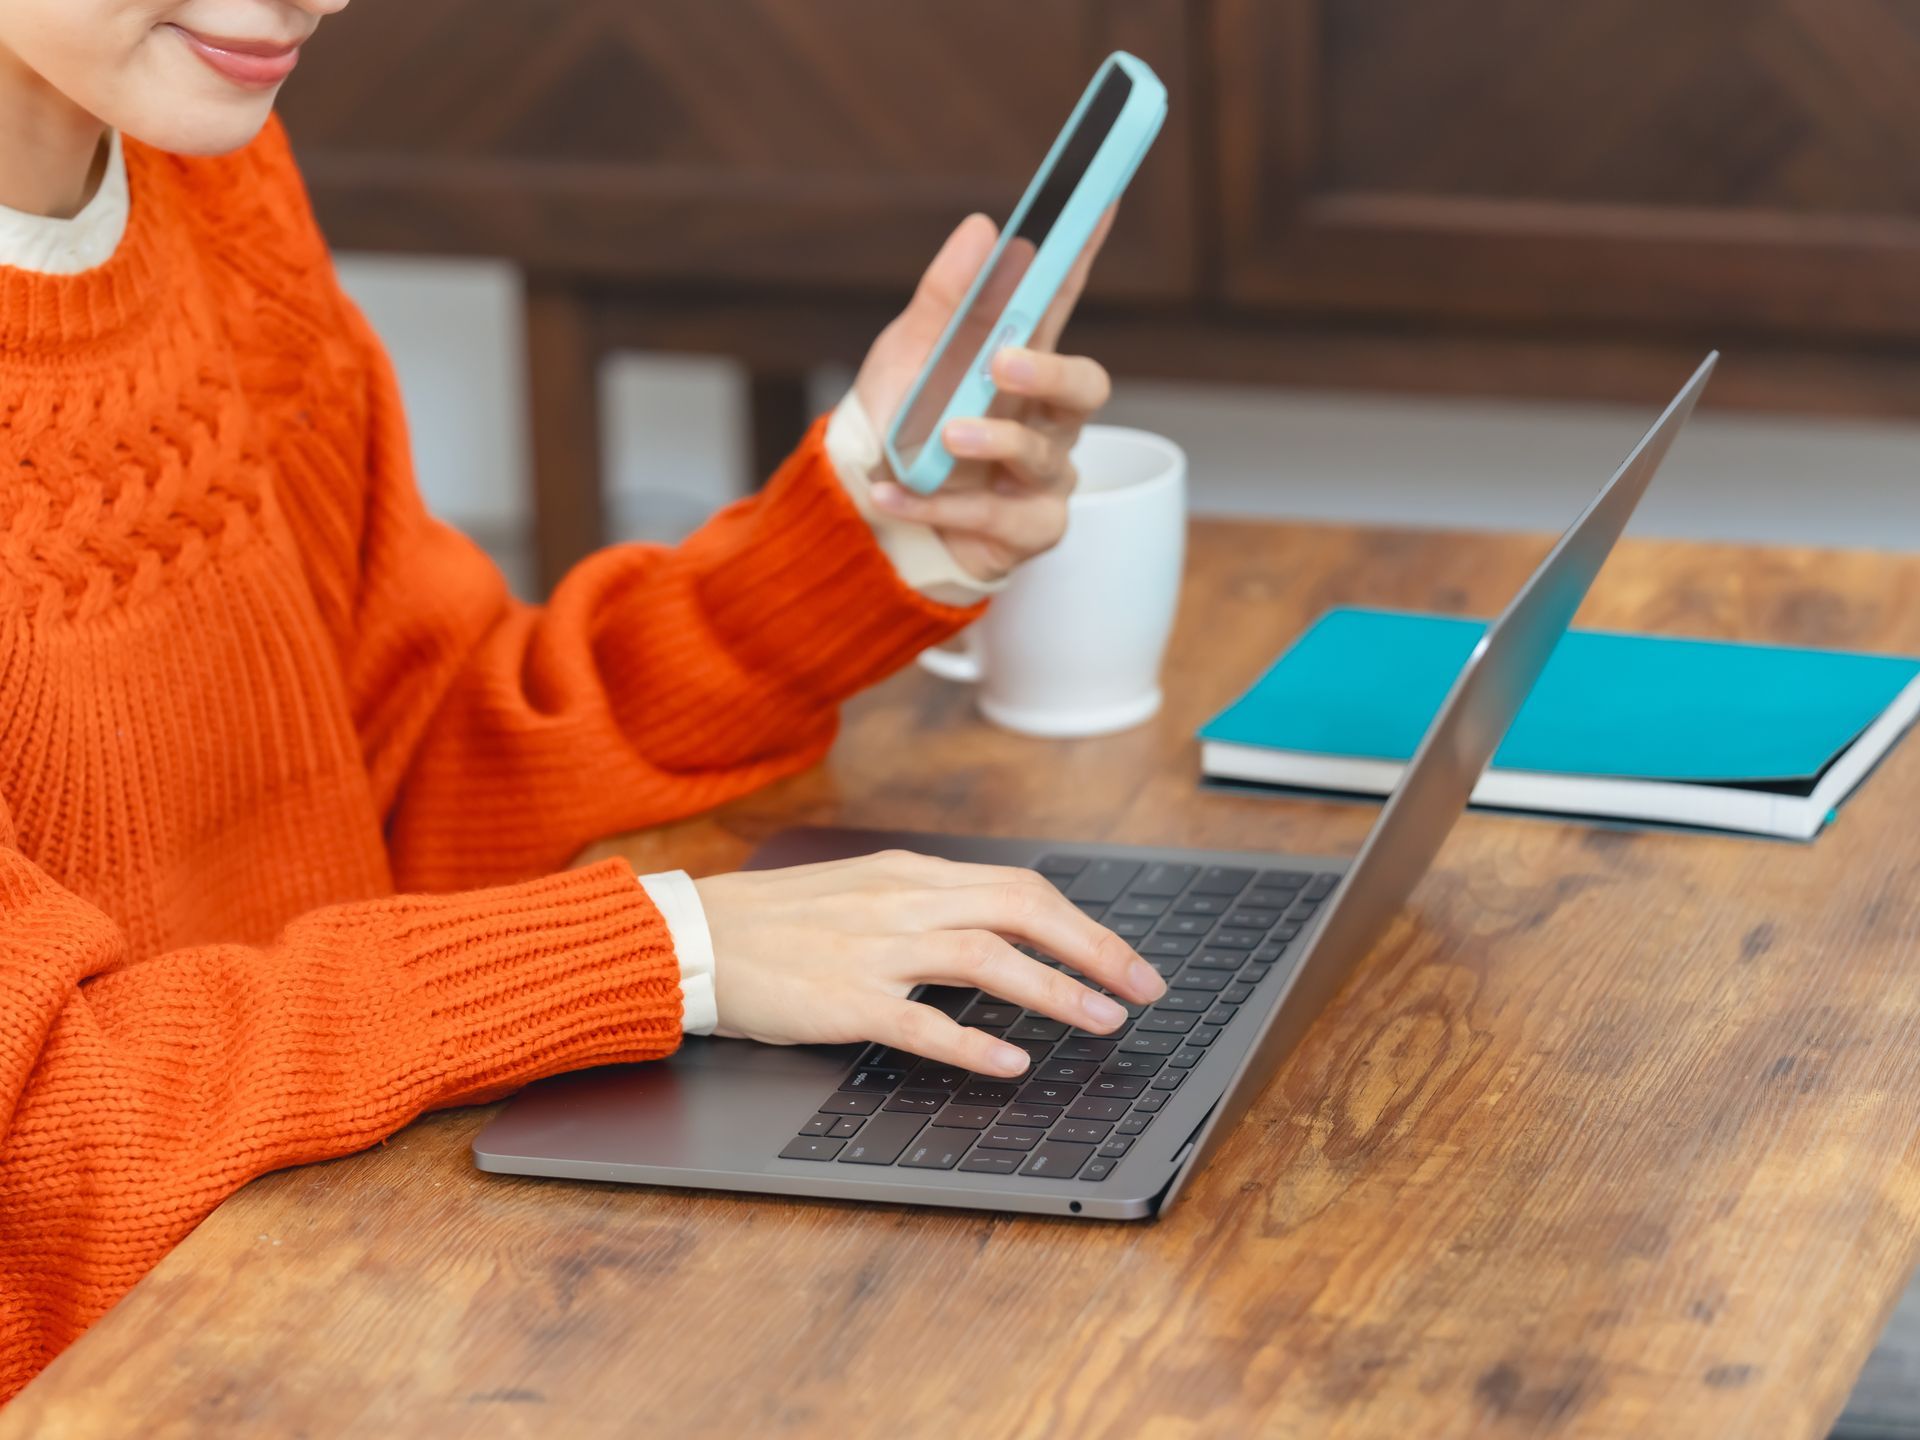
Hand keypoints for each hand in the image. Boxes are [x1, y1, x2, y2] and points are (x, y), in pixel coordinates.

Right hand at [694, 850, 1165, 1075]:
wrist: (693, 937)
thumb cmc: (775, 923)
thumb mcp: (861, 892)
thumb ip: (927, 905)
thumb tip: (999, 928)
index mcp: (910, 876)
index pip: (1019, 888)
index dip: (1083, 924)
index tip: (1126, 959)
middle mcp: (901, 903)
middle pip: (1022, 910)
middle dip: (1095, 950)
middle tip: (1144, 988)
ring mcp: (874, 950)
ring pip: (987, 958)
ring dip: (1055, 991)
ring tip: (1103, 1020)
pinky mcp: (844, 1000)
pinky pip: (922, 1021)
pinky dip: (974, 1042)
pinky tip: (1011, 1062)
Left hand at [850, 211, 1117, 583]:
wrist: (866, 510)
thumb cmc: (901, 425)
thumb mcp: (909, 353)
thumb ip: (946, 298)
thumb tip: (983, 227)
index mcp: (1022, 360)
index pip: (1062, 299)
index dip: (1084, 253)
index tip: (1100, 198)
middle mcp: (1046, 417)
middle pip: (1086, 387)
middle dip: (1050, 373)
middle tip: (1003, 363)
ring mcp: (1044, 475)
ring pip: (1043, 456)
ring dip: (991, 443)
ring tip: (942, 438)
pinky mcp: (1030, 528)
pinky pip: (999, 516)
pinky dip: (942, 502)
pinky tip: (894, 492)